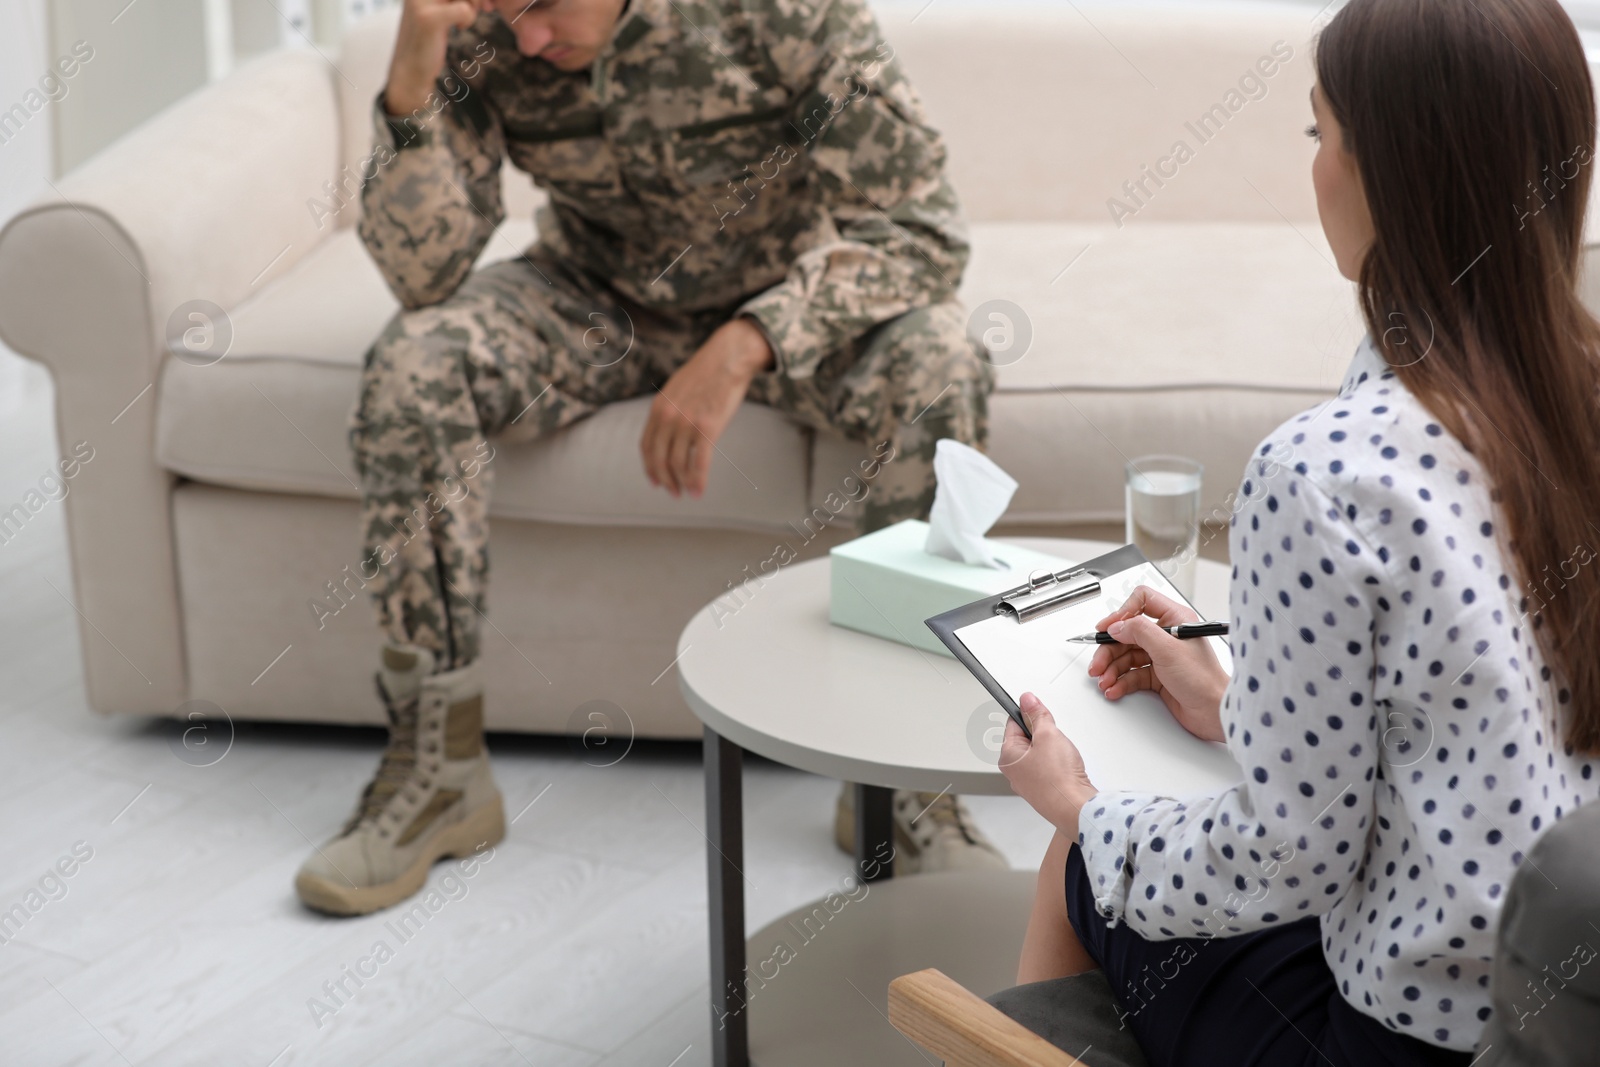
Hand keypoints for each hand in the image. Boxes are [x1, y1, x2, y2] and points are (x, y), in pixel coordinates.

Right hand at [384, 0, 491, 115]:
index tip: (483, 2)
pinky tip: (459, 27)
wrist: (410, 69)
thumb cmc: (428, 38)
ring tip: (464, 18)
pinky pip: (463, 10)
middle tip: (482, 8)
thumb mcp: (440, 7)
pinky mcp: (428, 19)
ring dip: (472, 5)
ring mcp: (420, 1)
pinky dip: (468, 19)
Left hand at [640, 317, 772, 497]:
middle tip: (673, 492)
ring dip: (682, 483)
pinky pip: (699, 463)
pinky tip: (699, 490)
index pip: (646, 445)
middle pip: (659, 459)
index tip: (655, 480)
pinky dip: (698, 481)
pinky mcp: (707, 428)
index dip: (650, 467)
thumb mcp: (676, 388)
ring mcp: (686, 423)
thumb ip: (669, 409)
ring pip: (678, 464)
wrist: (728, 358)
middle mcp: (668, 417)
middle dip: (665, 480)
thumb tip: (669, 430)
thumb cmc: (707, 372)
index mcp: (658, 408)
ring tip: (688, 492)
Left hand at [999, 692, 1098, 834]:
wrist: (1075, 808)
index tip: (1039, 712)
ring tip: (1063, 756)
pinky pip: (1049, 770)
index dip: (1029, 715)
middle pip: (1028, 740)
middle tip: (1055, 740)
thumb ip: (1037, 715)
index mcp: (1007, 756)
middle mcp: (1014, 772)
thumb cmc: (1058, 778)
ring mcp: (1028, 784)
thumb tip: (1027, 700)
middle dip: (1044, 735)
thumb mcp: (1048, 734)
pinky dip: (1059, 766)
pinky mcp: (1044, 792)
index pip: (1013, 724)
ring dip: (1053, 750)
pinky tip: (1067, 769)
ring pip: (1040, 755)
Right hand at [1086, 584, 1228, 742]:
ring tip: (1104, 681)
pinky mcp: (1157, 676)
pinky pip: (1131, 674)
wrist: (1215, 712)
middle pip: (1127, 634)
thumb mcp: (1169, 650)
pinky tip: (1114, 689)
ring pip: (1126, 656)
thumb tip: (1118, 626)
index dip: (1121, 613)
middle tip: (1098, 664)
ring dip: (1111, 669)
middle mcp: (1166, 636)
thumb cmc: (1205, 680)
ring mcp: (1161, 656)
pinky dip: (1120, 682)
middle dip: (1109, 650)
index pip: (1141, 602)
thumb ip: (1140, 632)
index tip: (1107, 629)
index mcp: (1175, 619)